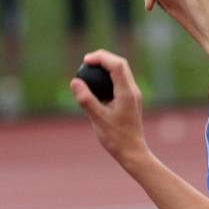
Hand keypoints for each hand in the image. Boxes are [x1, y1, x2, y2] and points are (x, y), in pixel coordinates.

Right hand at [70, 49, 148, 167]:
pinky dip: (109, 77)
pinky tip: (96, 84)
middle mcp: (133, 91)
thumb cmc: (116, 137)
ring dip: (107, 66)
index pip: (117, 66)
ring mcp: (134, 95)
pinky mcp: (131, 99)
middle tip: (86, 61)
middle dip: (104, 58)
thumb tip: (74, 81)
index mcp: (127, 93)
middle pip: (121, 64)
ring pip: (122, 72)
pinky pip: (120, 81)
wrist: (132, 150)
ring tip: (89, 68)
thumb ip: (86, 99)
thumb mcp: (97, 118)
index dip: (101, 58)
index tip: (85, 60)